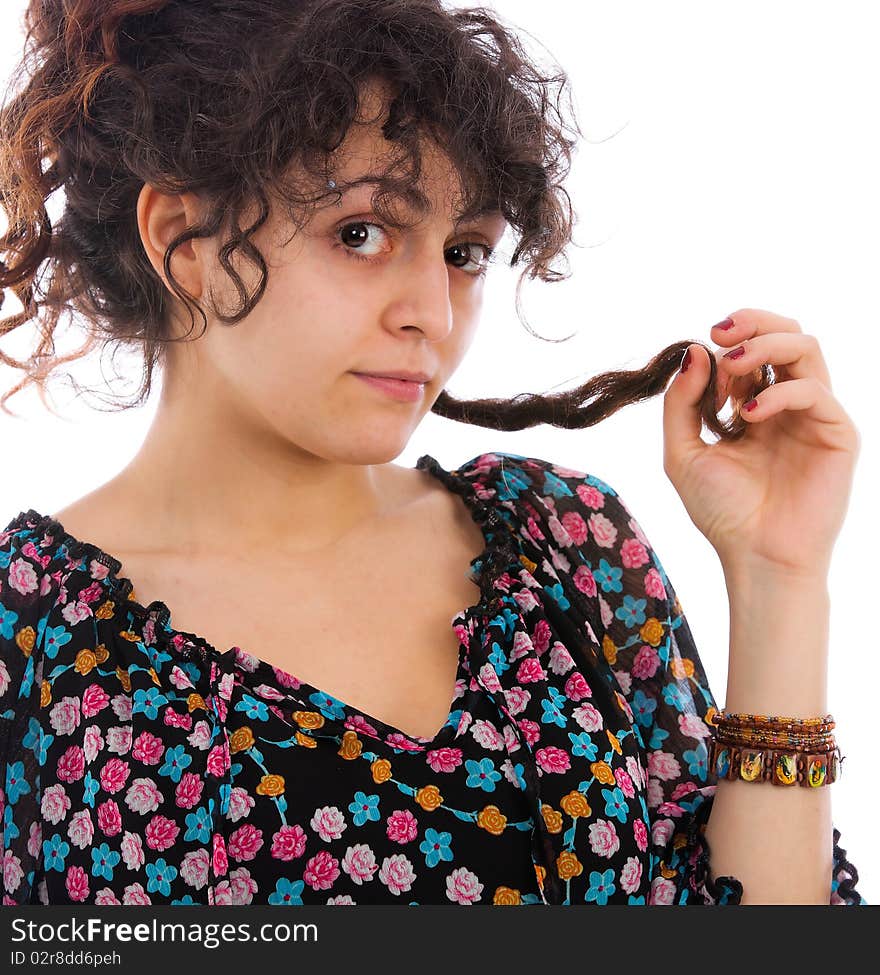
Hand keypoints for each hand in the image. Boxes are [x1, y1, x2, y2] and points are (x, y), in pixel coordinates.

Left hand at [662, 308, 860, 577]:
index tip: (700, 358)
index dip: (722, 347)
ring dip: (766, 344)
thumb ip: (681, 403)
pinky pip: (814, 391)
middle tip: (720, 332)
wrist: (756, 555)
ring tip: (733, 363)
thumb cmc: (722, 511)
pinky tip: (747, 416)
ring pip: (807, 348)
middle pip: (786, 334)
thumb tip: (694, 351)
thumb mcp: (683, 452)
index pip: (749, 351)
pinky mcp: (836, 432)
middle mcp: (786, 405)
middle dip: (753, 322)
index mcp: (753, 407)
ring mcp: (813, 415)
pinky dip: (777, 393)